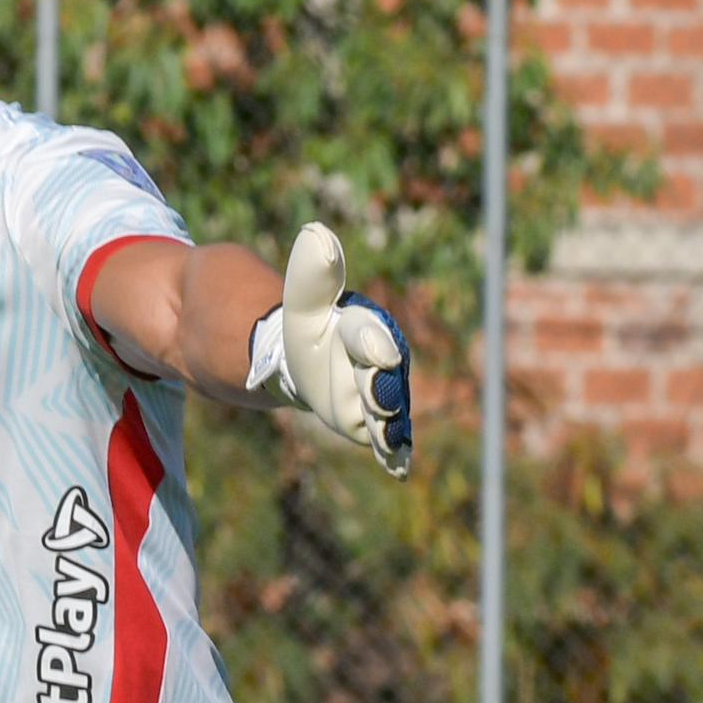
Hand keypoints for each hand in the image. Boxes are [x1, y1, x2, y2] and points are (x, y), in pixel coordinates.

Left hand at [259, 223, 412, 476]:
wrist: (305, 359)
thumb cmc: (306, 325)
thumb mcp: (303, 300)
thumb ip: (313, 273)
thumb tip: (317, 234)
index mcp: (364, 327)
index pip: (369, 334)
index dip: (373, 343)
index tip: (378, 352)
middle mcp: (380, 361)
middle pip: (383, 377)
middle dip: (383, 390)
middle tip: (382, 404)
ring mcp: (379, 392)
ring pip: (387, 409)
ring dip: (391, 425)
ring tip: (391, 441)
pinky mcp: (372, 420)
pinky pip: (385, 434)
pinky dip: (393, 449)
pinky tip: (398, 467)